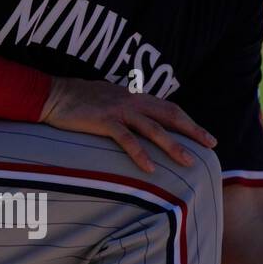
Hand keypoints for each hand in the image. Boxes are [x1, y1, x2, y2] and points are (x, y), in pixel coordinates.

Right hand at [40, 77, 215, 173]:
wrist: (52, 95)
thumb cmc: (81, 101)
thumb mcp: (112, 100)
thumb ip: (131, 111)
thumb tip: (147, 124)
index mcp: (136, 97)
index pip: (170, 109)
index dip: (190, 122)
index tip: (207, 137)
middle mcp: (131, 101)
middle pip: (170, 115)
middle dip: (192, 130)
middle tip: (211, 145)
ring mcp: (118, 110)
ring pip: (152, 128)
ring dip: (172, 145)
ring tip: (188, 161)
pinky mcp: (103, 121)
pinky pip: (125, 139)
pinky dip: (139, 153)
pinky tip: (151, 168)